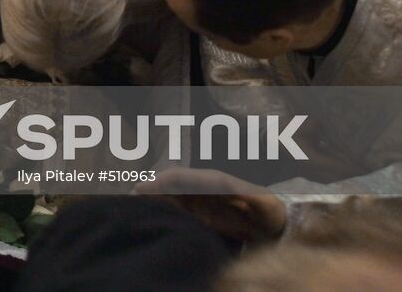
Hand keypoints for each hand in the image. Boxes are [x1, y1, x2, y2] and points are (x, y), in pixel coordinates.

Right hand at [137, 168, 285, 241]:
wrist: (273, 225)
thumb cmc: (270, 213)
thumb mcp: (266, 206)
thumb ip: (255, 199)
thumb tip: (245, 192)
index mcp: (214, 182)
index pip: (182, 177)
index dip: (162, 181)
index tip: (143, 188)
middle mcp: (202, 187)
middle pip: (170, 184)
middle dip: (150, 188)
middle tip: (128, 197)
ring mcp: (199, 199)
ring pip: (169, 195)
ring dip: (151, 199)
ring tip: (130, 207)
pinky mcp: (198, 212)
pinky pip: (174, 208)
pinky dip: (159, 210)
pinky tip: (147, 217)